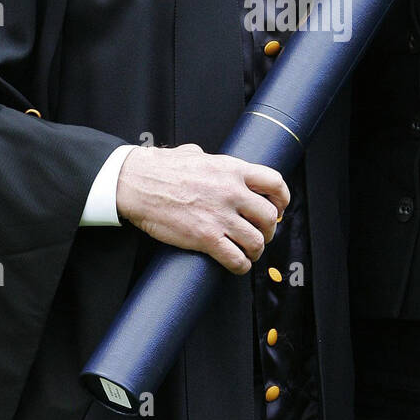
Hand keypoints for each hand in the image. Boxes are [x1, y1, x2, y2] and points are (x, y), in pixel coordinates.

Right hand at [115, 143, 288, 274]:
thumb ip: (211, 160)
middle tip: (260, 234)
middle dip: (268, 230)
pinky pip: (236, 259)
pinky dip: (241, 265)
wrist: (136, 184)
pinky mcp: (206, 238)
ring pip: (257, 241)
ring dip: (256, 250)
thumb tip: (208, 158)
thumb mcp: (194, 154)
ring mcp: (220, 216)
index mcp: (232, 170)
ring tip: (248, 252)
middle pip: (270, 217)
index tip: (279, 207)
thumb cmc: (160, 168)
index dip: (282, 199)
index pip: (275, 183)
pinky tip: (237, 264)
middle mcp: (232, 192)